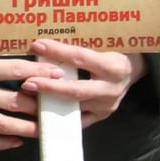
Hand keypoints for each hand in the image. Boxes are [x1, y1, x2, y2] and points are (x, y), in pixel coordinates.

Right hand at [0, 55, 54, 148]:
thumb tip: (22, 64)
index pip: (18, 71)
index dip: (42, 73)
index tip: (59, 74)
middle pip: (18, 102)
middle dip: (41, 105)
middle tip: (59, 105)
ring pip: (6, 125)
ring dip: (29, 128)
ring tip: (44, 129)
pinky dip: (4, 143)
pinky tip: (17, 141)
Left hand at [19, 40, 145, 127]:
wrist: (132, 69)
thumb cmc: (114, 50)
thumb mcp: (102, 43)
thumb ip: (78, 44)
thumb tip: (45, 40)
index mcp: (113, 67)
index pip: (81, 58)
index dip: (57, 52)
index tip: (36, 46)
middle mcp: (111, 89)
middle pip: (76, 89)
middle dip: (49, 87)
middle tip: (27, 83)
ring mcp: (106, 106)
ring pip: (74, 107)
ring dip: (49, 103)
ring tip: (27, 98)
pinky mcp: (100, 116)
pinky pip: (76, 120)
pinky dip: (57, 117)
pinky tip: (38, 114)